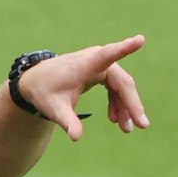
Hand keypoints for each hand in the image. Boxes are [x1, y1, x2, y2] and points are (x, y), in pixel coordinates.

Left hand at [19, 35, 148, 141]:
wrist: (35, 81)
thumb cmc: (44, 91)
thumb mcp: (54, 108)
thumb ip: (67, 121)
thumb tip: (76, 137)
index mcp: (86, 64)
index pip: (108, 54)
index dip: (124, 48)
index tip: (140, 39)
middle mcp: (96, 61)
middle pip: (122, 82)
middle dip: (132, 104)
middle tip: (142, 125)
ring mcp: (101, 66)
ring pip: (122, 87)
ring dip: (126, 107)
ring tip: (127, 129)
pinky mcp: (101, 72)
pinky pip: (115, 88)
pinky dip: (117, 103)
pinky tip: (116, 119)